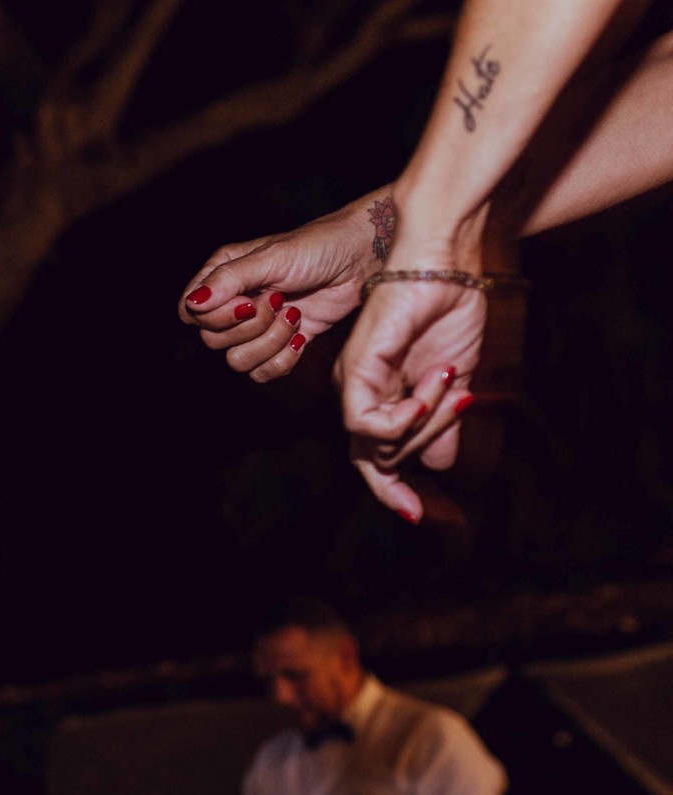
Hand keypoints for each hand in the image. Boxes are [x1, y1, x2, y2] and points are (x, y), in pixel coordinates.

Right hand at [178, 193, 387, 382]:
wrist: (362, 260)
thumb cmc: (318, 246)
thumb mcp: (271, 258)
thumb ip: (228, 279)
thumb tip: (193, 304)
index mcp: (222, 277)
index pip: (189, 313)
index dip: (214, 316)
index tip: (247, 300)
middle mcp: (234, 303)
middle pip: (213, 340)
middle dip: (250, 326)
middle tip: (279, 300)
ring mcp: (257, 327)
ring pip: (237, 361)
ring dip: (269, 343)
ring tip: (295, 316)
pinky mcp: (280, 345)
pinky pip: (262, 373)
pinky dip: (283, 361)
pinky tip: (302, 337)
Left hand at [336, 267, 482, 522]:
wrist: (449, 262)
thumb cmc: (451, 308)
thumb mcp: (455, 381)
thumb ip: (444, 423)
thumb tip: (443, 465)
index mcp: (381, 395)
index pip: (377, 456)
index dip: (396, 491)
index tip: (426, 517)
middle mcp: (360, 393)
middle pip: (373, 461)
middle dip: (400, 489)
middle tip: (432, 513)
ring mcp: (354, 383)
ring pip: (381, 443)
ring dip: (428, 424)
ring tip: (453, 382)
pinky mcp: (355, 370)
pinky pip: (369, 422)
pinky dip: (407, 416)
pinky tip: (435, 386)